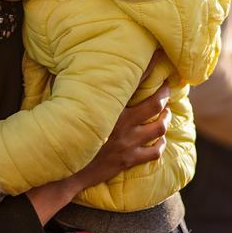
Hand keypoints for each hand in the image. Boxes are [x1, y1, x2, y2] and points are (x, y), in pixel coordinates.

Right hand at [24, 49, 169, 225]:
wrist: (66, 171)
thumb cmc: (65, 135)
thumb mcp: (67, 107)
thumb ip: (73, 88)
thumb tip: (70, 67)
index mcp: (110, 108)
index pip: (134, 83)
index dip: (149, 71)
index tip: (157, 61)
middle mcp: (123, 125)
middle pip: (155, 106)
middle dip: (164, 95)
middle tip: (166, 89)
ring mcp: (128, 144)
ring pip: (159, 129)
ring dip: (165, 118)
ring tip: (166, 112)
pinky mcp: (129, 160)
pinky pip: (154, 152)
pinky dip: (160, 144)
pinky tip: (159, 140)